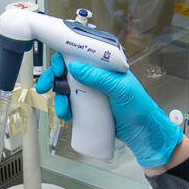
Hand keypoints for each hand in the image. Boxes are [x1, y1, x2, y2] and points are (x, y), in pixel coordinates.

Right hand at [35, 54, 182, 167]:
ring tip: (62, 109)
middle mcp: (96, 76)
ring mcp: (91, 92)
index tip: (57, 66)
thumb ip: (99, 77)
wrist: (143, 134)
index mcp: (106, 66)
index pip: (82, 54)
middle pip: (68, 70)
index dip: (65, 57)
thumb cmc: (139, 107)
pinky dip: (64, 108)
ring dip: (58, 97)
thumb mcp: (120, 89)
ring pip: (66, 89)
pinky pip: (71, 104)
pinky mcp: (88, 107)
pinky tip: (65, 115)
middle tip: (45, 86)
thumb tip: (74, 67)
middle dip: (54, 77)